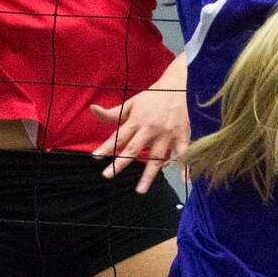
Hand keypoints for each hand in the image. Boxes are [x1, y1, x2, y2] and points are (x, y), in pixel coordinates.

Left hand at [91, 71, 189, 193]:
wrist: (178, 85)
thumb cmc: (152, 97)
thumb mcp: (132, 103)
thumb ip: (113, 113)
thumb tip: (92, 109)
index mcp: (137, 120)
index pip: (119, 136)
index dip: (107, 146)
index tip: (95, 157)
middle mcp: (150, 128)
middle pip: (134, 149)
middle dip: (120, 163)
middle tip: (108, 176)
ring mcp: (166, 134)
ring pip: (157, 157)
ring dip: (148, 175)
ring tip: (139, 190)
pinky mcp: (181, 136)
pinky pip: (183, 154)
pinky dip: (185, 167)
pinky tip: (184, 181)